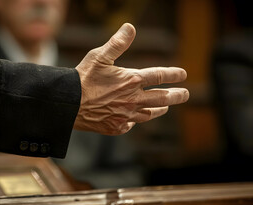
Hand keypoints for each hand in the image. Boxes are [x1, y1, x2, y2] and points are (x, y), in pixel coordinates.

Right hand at [74, 23, 188, 134]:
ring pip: (149, 114)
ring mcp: (125, 115)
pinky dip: (135, 121)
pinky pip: (130, 125)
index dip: (173, 74)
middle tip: (185, 94)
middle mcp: (132, 99)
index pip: (159, 76)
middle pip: (161, 98)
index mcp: (131, 80)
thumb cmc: (83, 78)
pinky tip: (135, 119)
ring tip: (166, 107)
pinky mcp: (115, 127)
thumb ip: (117, 44)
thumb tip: (130, 27)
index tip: (183, 74)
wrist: (69, 104)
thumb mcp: (99, 56)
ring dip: (160, 109)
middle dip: (176, 96)